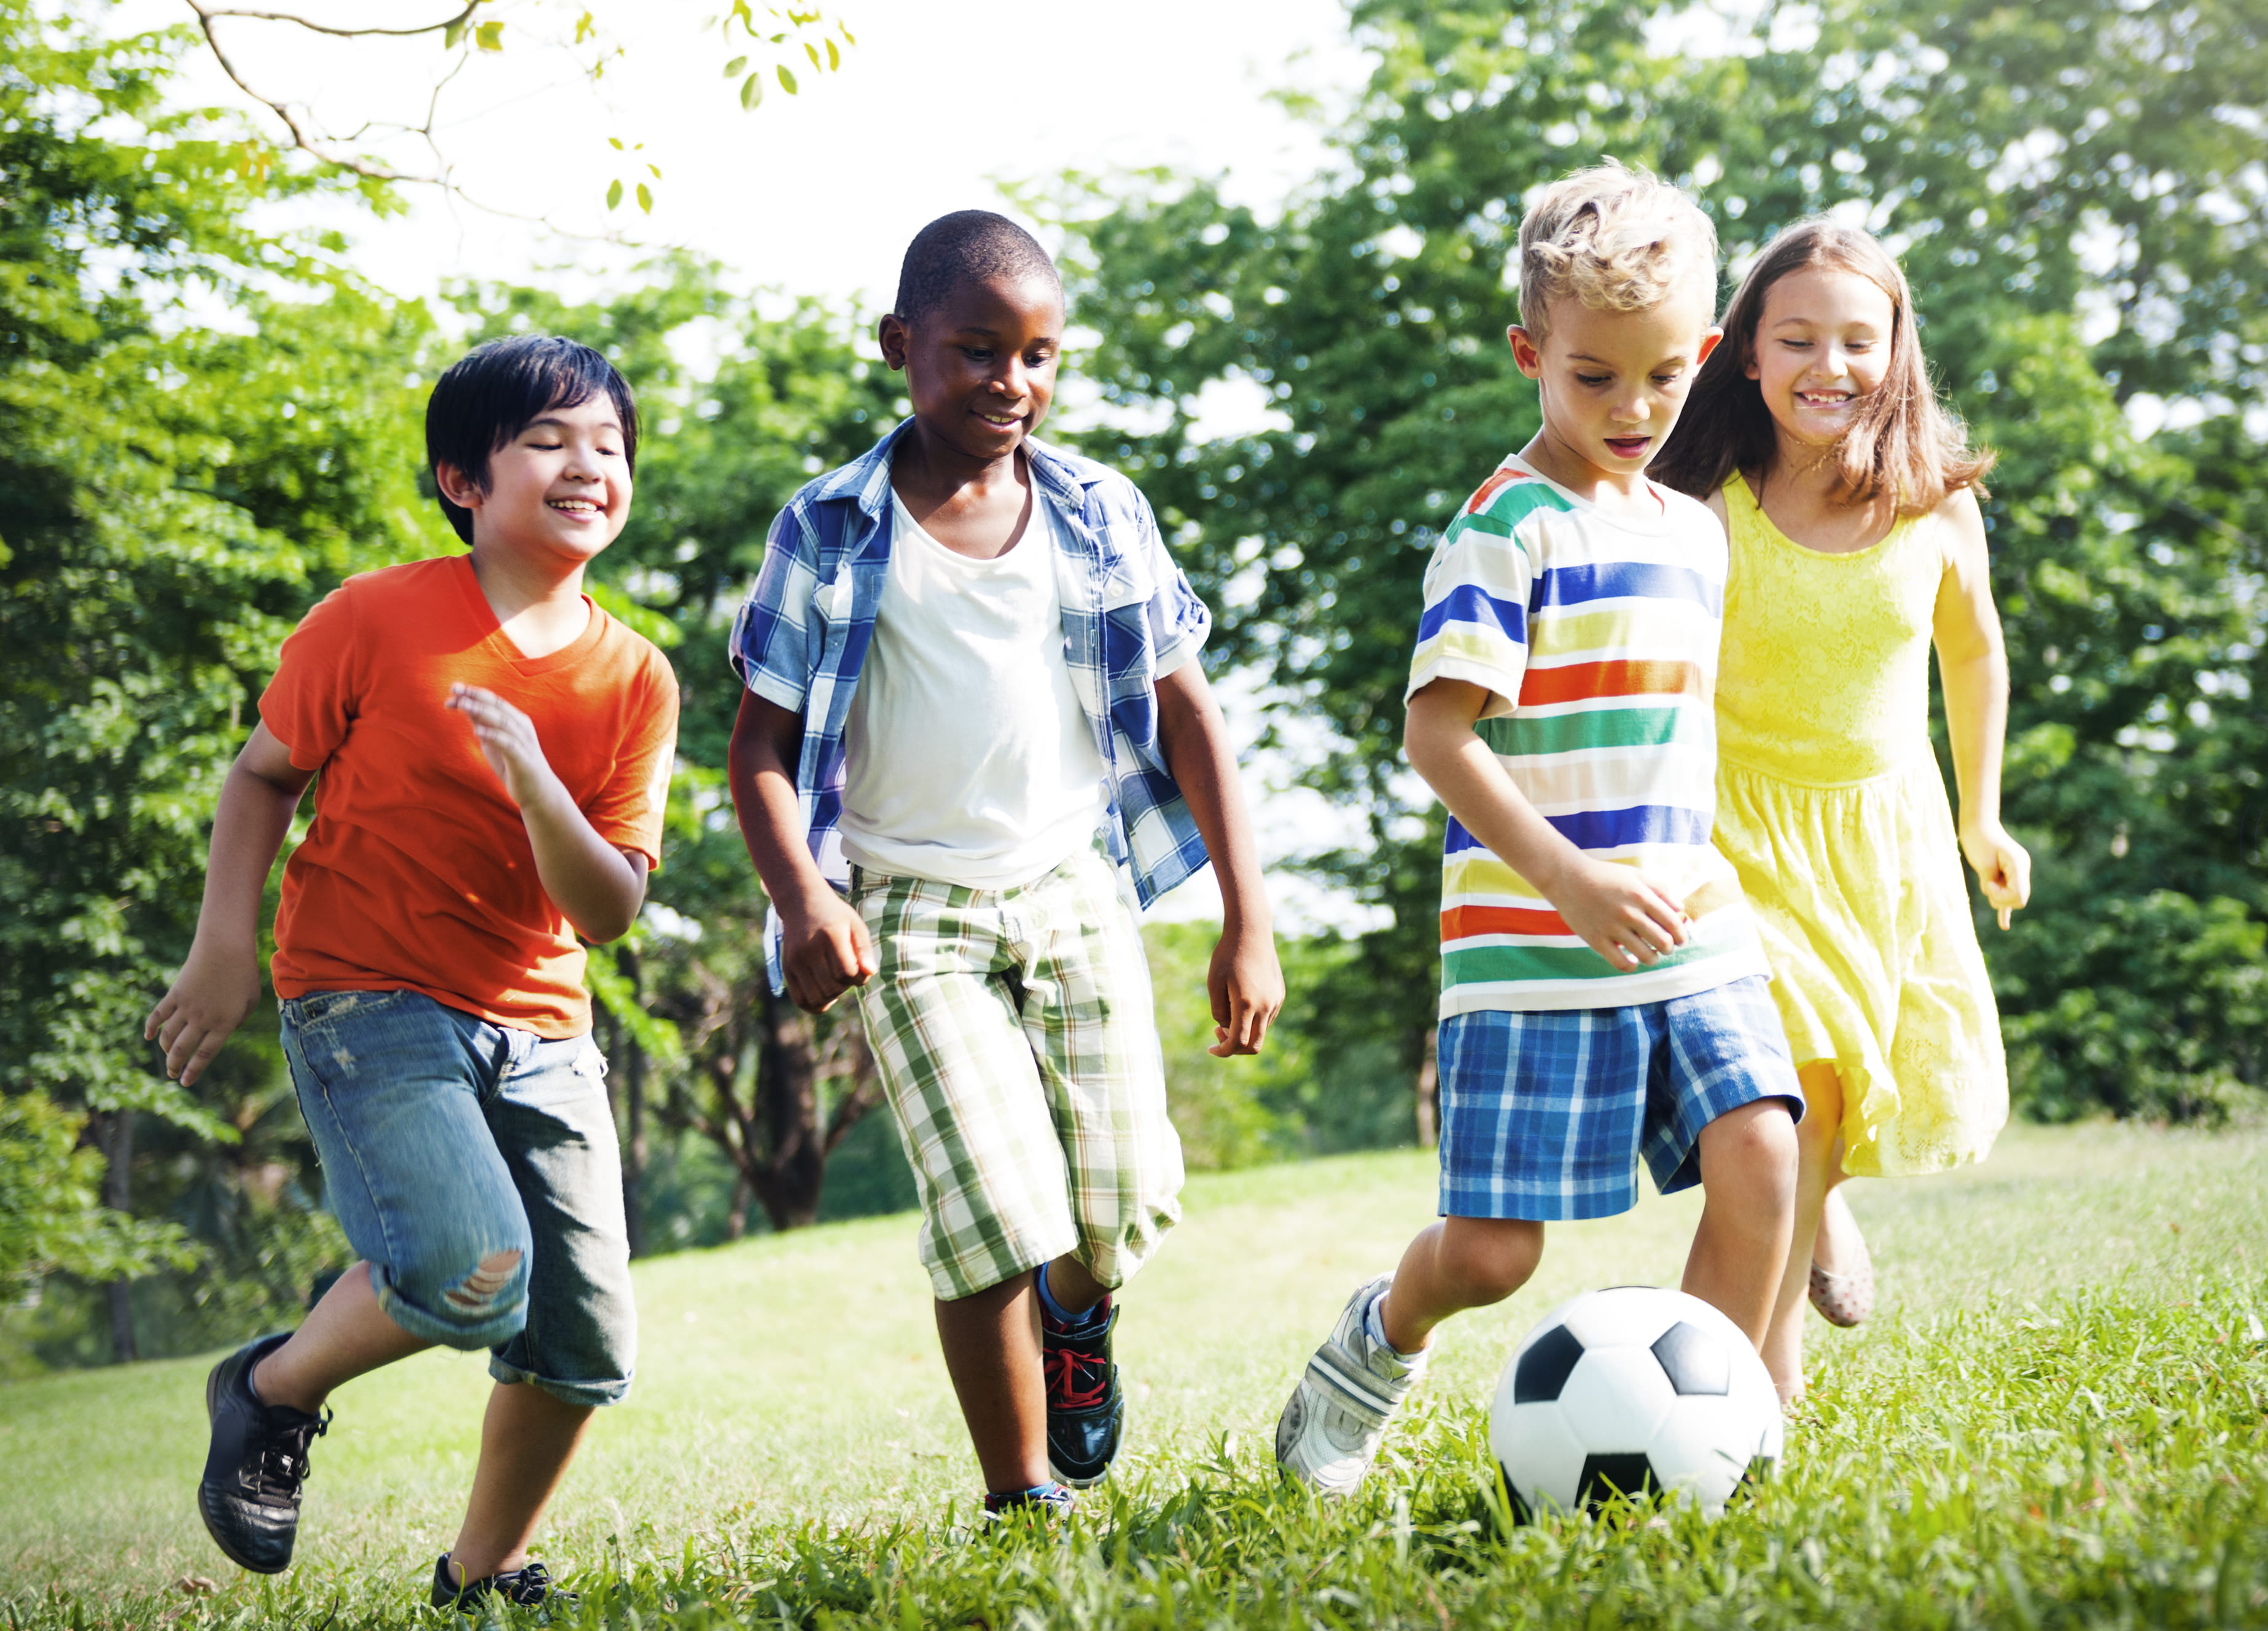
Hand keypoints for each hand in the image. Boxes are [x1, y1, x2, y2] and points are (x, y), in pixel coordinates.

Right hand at [143, 940, 261, 1086]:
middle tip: (173, 1074)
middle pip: (183, 1049)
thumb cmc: (244, 973)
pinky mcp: (175, 995)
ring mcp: (186, 1007)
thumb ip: (238, 1020)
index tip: (185, 1082)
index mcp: (225, 1024)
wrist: (225, 947)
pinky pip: (158, 1016)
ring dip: (165, 1050)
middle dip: (176, 1065)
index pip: (205, 1054)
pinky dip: (151, 1028)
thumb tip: (224, 1032)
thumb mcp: (251, 1000)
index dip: (194, 1070)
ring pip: (168, 1036)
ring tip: (167, 1059)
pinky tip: (149, 1037)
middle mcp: (203, 1019)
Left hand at [447, 683, 561, 810]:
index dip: (474, 693)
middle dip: (476, 697)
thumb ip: (482, 724)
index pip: (494, 701)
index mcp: (516, 720)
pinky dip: (493, 736)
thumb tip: (463, 705)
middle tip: (456, 691)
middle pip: (498, 707)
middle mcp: (521, 727)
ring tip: (463, 705)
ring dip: (482, 711)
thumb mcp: (494, 742)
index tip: (454, 688)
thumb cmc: (514, 765)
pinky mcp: (523, 759)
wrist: (539, 792)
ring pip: (502, 722)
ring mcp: (524, 742)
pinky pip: (507, 744)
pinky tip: (477, 731)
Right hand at [782, 890, 877, 1013]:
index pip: (847, 972)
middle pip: (832, 987)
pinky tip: (825, 996)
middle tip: (847, 972)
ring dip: (832, 996)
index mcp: (830, 935)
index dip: (859, 977)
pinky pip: (801, 1000)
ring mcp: (795, 960)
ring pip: (817, 998)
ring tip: (835, 981)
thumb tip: (870, 973)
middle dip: (846, 986)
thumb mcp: (856, 926)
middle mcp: (809, 949)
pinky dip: (815, 1005)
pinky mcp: (787, 968)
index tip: (860, 968)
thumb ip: (864, 950)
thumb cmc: (835, 917)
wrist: (801, 905)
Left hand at [1206, 920, 1284, 1056]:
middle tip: (1218, 1033)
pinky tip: (1241, 1002)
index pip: (1238, 1043)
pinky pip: (1267, 1018)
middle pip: (1254, 1045)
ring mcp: (1276, 1001)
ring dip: (1244, 1031)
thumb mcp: (1214, 982)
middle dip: (1235, 1047)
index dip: (1223, 1051)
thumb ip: (1218, 1010)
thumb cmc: (1228, 955)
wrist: (1252, 931)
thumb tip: (1226, 1029)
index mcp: (1247, 1004)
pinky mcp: (1279, 995)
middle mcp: (1266, 1006)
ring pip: (1261, 1032)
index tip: (1210, 1049)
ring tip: (1227, 1011)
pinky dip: (1253, 1020)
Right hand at [1547, 856, 1689, 970]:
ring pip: (1645, 956)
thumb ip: (1661, 889)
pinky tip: (1632, 962)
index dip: (1681, 935)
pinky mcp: (1596, 940)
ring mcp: (1612, 928)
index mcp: (1641, 896)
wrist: (1568, 878)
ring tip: (1651, 956)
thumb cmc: (1605, 876)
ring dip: (1653, 959)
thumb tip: (1680, 909)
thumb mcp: (1636, 875)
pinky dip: (1631, 966)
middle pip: (1662, 942)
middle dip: (1669, 948)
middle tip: (1665, 948)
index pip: (1673, 923)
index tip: (1680, 940)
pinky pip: (1620, 963)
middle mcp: (1629, 913)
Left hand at [1960, 817, 2030, 929]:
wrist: (1978, 824)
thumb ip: (1991, 882)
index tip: (1989, 884)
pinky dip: (2005, 909)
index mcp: (2019, 865)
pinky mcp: (2007, 875)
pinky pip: (2008, 896)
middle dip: (2000, 899)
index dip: (2002, 896)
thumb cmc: (1979, 839)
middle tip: (1987, 883)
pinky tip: (2003, 925)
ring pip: (2010, 898)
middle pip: (2018, 900)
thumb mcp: (1983, 862)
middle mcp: (2022, 869)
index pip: (2019, 895)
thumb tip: (1994, 899)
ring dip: (1996, 896)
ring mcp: (2016, 872)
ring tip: (1986, 879)